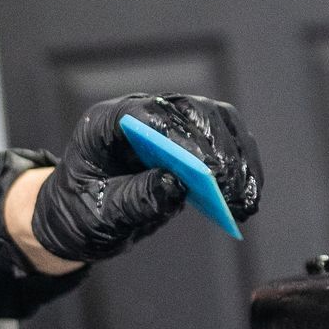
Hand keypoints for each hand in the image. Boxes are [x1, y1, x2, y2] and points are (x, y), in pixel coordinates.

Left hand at [23, 93, 262, 266]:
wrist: (79, 215)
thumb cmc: (80, 211)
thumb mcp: (99, 216)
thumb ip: (135, 199)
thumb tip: (177, 185)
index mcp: (107, 122)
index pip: (150, 114)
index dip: (183, 138)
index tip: (209, 170)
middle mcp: (142, 112)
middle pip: (193, 113)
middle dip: (219, 151)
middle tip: (234, 191)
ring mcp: (170, 123)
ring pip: (218, 122)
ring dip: (239, 159)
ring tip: (248, 201)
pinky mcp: (191, 141)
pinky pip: (227, 143)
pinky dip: (242, 167)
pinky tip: (249, 198)